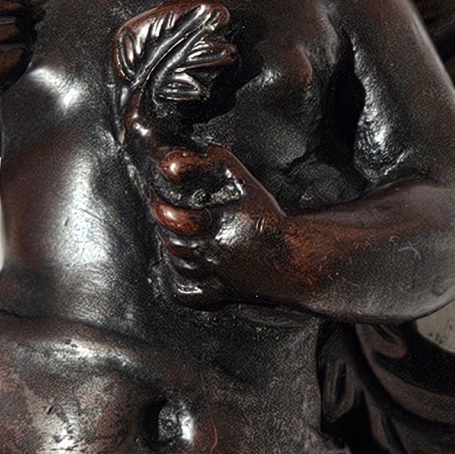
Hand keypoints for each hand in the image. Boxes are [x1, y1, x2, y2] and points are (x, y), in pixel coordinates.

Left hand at [143, 143, 298, 306]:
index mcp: (220, 224)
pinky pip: (187, 293)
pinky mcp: (220, 291)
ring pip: (178, 264)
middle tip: (165, 214)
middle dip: (165, 228)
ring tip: (177, 234)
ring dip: (173, 249)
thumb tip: (179, 160)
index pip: (176, 219)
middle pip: (172, 241)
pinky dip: (179, 280)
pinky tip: (184, 264)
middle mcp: (215, 250)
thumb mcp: (245, 183)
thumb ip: (216, 161)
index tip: (159, 201)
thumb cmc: (268, 219)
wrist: (294, 257)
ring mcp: (216, 273)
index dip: (162, 209)